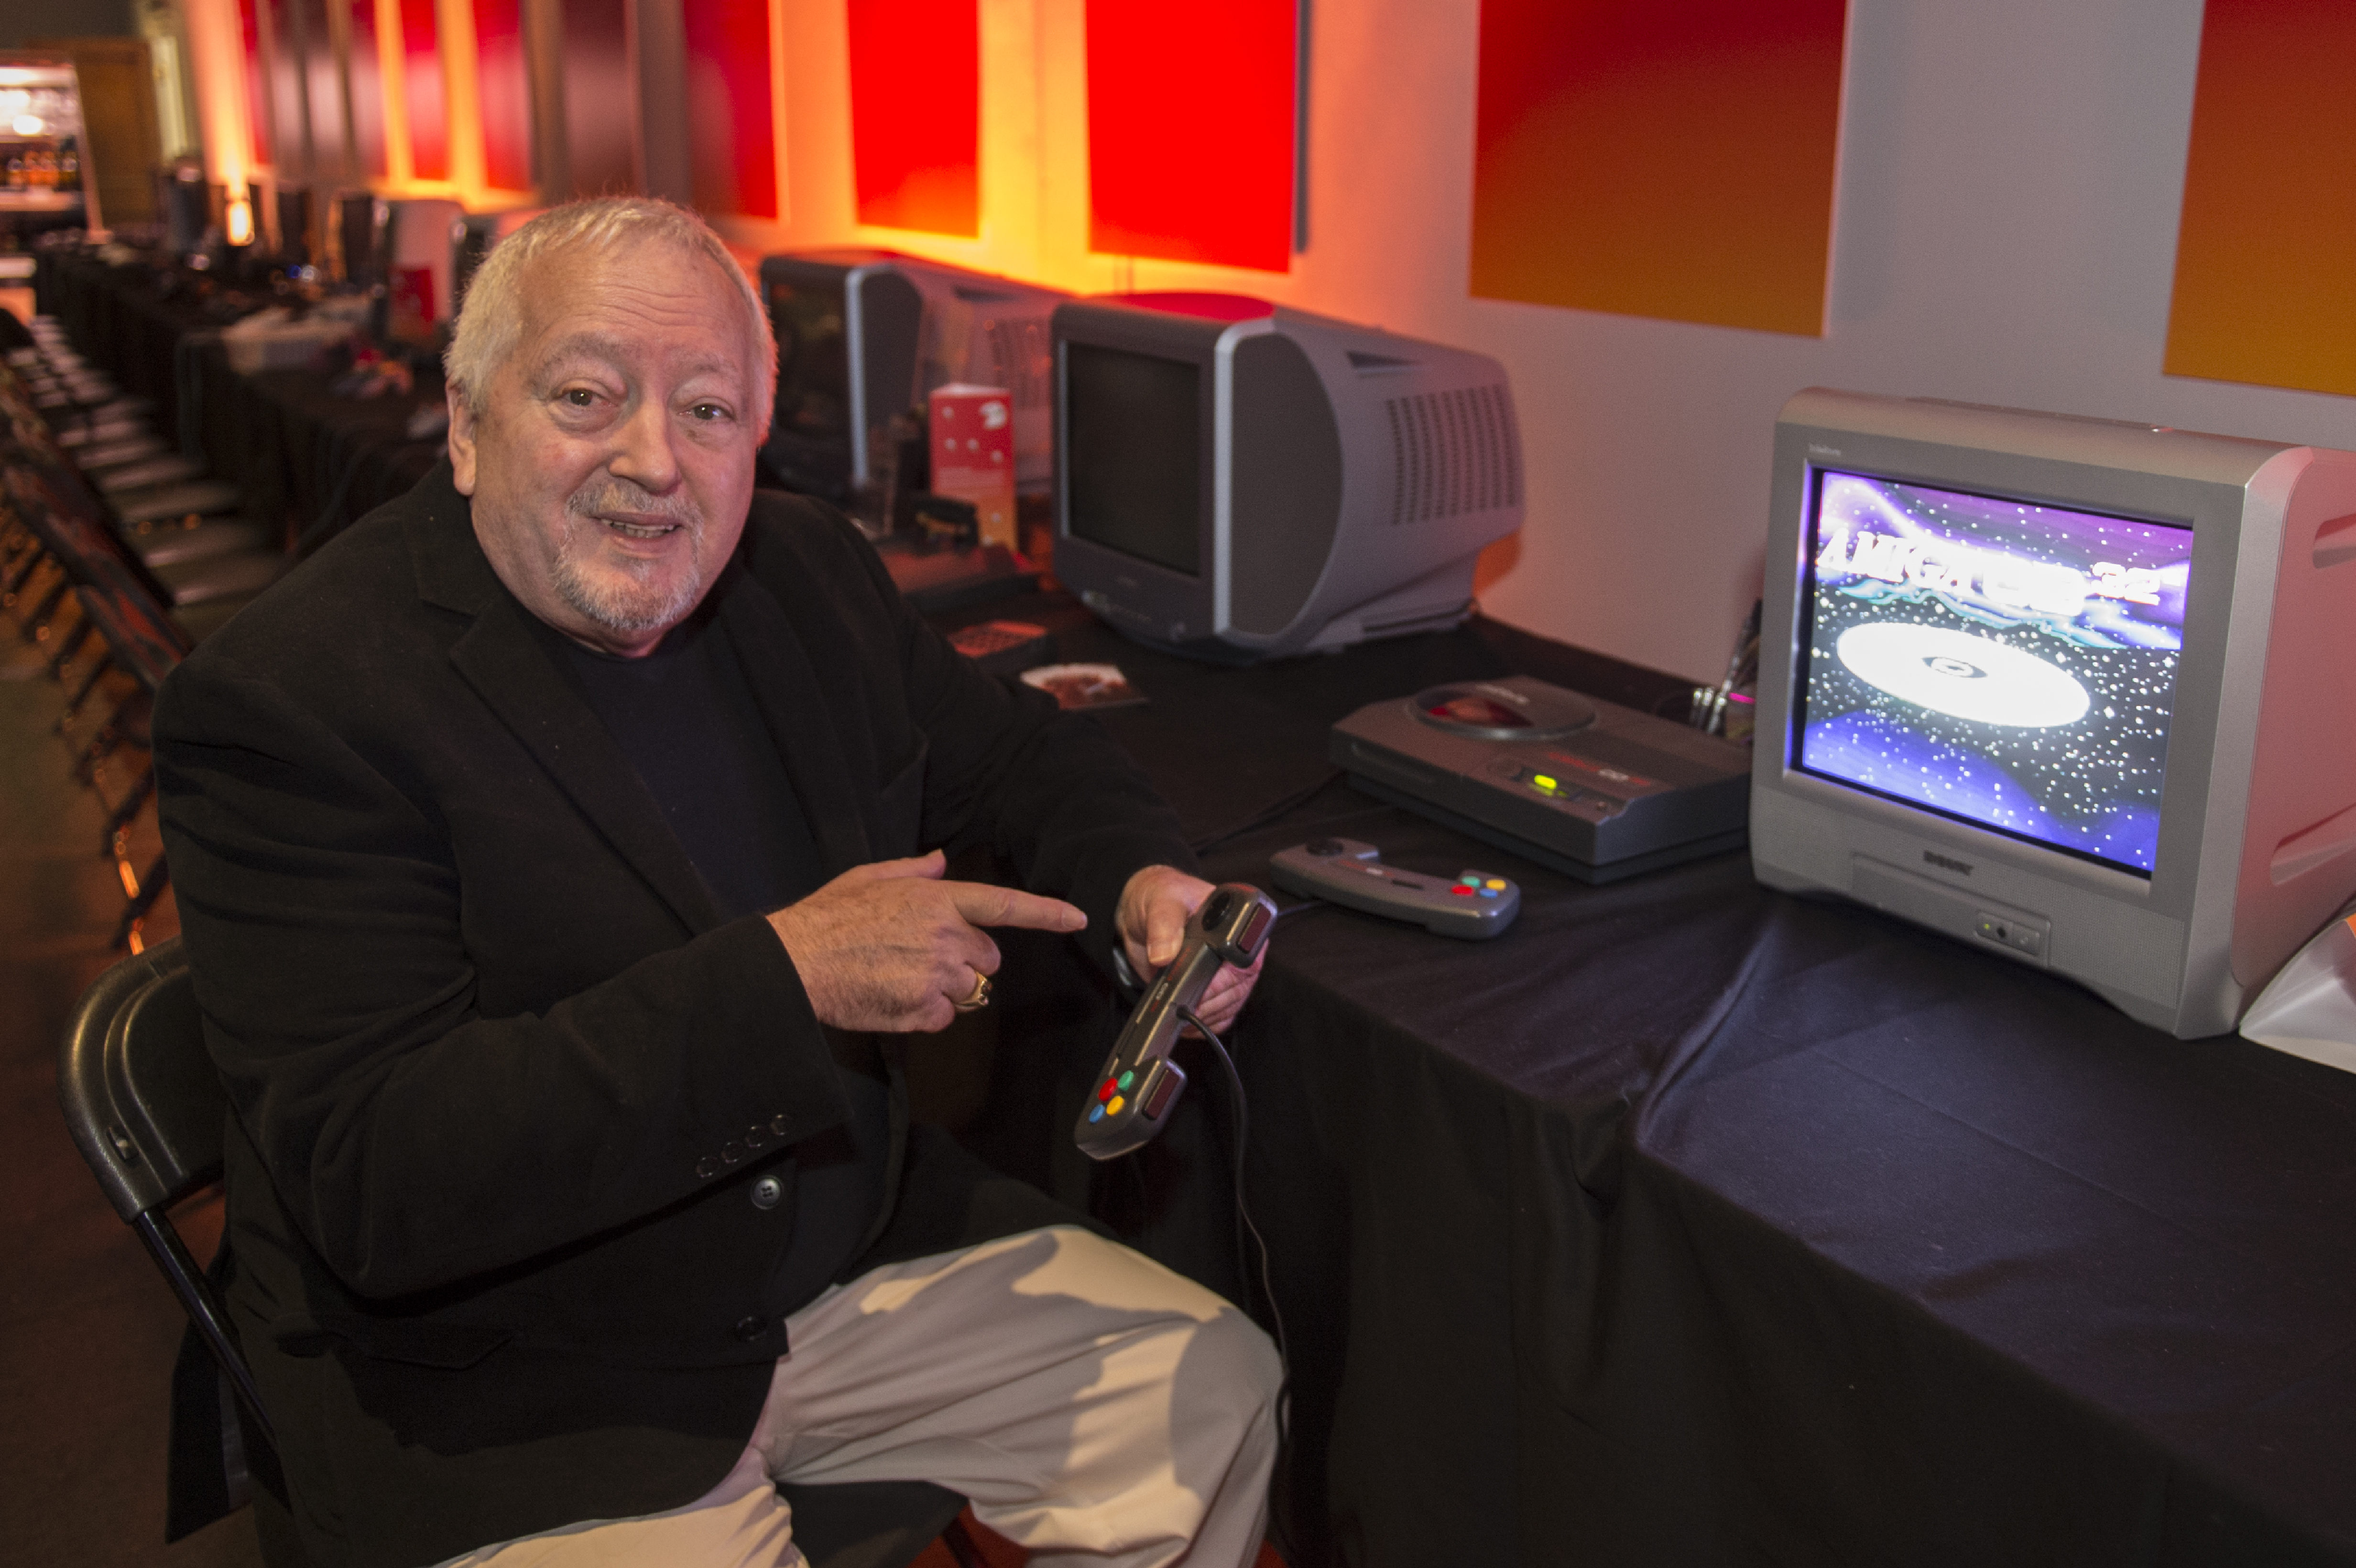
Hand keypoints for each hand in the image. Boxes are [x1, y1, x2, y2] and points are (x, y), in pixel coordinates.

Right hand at [768, 850, 1085, 1031]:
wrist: (796, 962)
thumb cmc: (827, 918)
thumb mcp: (868, 878)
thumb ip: (912, 871)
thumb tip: (941, 861)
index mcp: (936, 899)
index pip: (1004, 905)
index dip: (1046, 913)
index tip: (1078, 918)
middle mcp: (946, 934)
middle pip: (987, 958)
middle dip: (965, 961)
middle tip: (919, 958)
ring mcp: (937, 973)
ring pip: (969, 989)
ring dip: (944, 989)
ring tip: (898, 977)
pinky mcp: (924, 1008)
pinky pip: (945, 1016)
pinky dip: (925, 1013)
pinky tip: (892, 998)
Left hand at [1116, 865, 1265, 1038]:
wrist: (1143, 913)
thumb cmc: (1160, 897)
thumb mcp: (1161, 902)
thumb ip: (1163, 926)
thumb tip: (1164, 954)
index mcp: (1237, 921)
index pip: (1246, 958)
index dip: (1223, 980)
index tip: (1198, 988)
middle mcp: (1239, 948)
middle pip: (1240, 988)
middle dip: (1209, 1001)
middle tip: (1181, 1003)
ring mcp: (1228, 971)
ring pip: (1231, 1005)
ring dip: (1206, 1014)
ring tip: (1180, 1010)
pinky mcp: (1216, 989)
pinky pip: (1221, 1015)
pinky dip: (1205, 1022)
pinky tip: (1187, 1020)